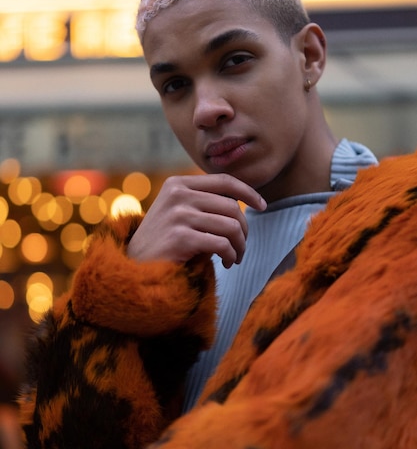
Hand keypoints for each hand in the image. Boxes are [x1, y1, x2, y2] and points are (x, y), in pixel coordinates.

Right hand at [127, 174, 265, 267]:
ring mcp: (178, 215)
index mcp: (178, 184)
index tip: (261, 206)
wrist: (135, 268)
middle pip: (231, 207)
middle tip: (241, 247)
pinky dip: (231, 255)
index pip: (224, 180)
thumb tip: (242, 200)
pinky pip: (222, 244)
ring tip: (235, 258)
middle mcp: (177, 195)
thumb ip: (202, 202)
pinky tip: (227, 264)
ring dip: (240, 246)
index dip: (248, 192)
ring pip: (231, 226)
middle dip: (244, 230)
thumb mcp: (178, 212)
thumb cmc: (163, 242)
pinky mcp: (181, 237)